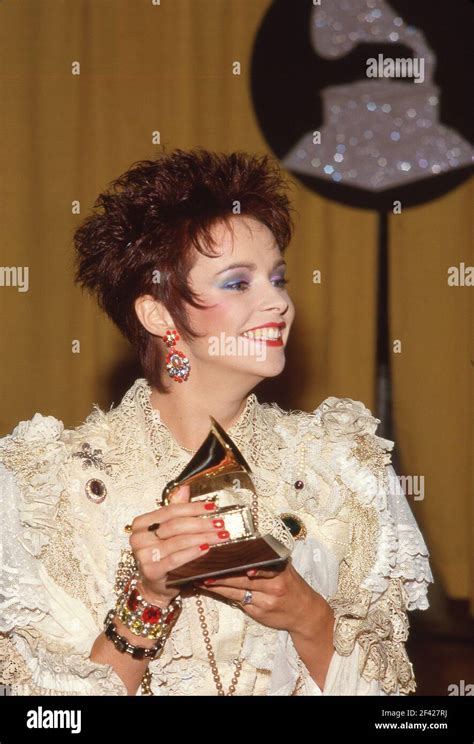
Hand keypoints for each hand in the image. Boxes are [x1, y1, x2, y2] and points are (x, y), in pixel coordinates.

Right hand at [128, 485, 229, 604]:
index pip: (170, 510)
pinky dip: (193, 552)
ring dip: (203, 537)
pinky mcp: (151, 571)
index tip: (212, 507)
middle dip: (201, 523)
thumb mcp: (168, 531)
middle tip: (220, 523)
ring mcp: (143, 555)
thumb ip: (176, 510)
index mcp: (142, 523)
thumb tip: (185, 488)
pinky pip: (176, 558)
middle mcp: (139, 538)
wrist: (155, 585)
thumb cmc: (163, 555)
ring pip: (178, 541)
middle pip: (175, 525)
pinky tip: (206, 548)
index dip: (193, 507)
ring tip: (220, 535)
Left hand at [196, 561, 325, 634]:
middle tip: (201, 565)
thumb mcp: (283, 567)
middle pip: (240, 576)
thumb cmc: (291, 585)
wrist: (305, 612)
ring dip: (216, 584)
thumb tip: (238, 548)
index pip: (252, 560)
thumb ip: (265, 559)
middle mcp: (274, 582)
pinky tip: (210, 589)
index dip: (233, 557)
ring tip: (200, 578)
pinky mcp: (259, 612)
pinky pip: (237, 601)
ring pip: (236, 590)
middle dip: (219, 572)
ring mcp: (266, 599)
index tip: (217, 551)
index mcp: (278, 566)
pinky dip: (222, 594)